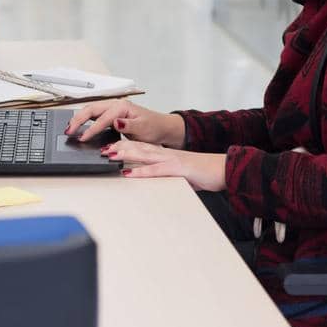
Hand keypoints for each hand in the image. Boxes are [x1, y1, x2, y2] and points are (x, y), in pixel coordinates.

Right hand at [66, 99, 184, 145]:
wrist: (161, 127)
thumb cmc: (153, 127)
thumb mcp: (143, 128)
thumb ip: (129, 125)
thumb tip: (115, 122)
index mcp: (122, 107)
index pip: (102, 118)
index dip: (91, 129)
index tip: (82, 138)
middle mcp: (116, 105)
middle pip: (91, 109)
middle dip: (78, 119)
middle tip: (68, 131)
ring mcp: (113, 110)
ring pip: (91, 111)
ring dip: (79, 118)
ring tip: (69, 129)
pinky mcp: (112, 116)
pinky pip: (95, 116)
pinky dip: (85, 120)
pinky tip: (79, 127)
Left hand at [103, 140, 225, 190]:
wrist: (224, 169)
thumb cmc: (205, 173)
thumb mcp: (181, 173)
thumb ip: (167, 175)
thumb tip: (156, 180)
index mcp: (166, 154)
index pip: (141, 147)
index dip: (125, 146)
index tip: (109, 147)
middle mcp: (166, 154)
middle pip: (138, 147)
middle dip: (119, 147)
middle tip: (102, 148)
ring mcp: (171, 160)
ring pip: (143, 154)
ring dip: (125, 154)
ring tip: (109, 155)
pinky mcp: (178, 169)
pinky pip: (155, 170)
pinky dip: (140, 171)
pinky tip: (128, 172)